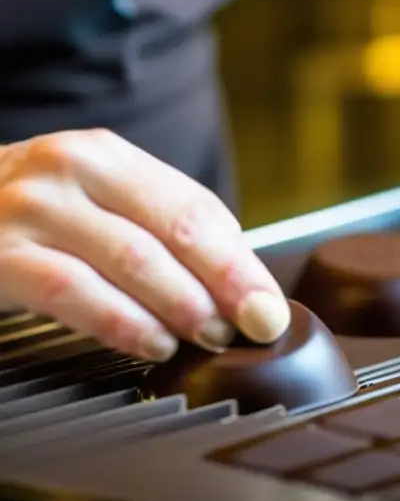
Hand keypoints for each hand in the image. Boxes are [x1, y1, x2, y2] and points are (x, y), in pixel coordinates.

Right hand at [0, 129, 290, 360]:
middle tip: (252, 326)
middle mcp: (70, 170)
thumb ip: (165, 227)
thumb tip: (243, 280)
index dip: (240, 264)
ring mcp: (30, 209)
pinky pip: (72, 292)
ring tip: (210, 337)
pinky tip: (153, 344)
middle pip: (174, 231)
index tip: (269, 307)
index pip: (196, 209)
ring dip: (181, 307)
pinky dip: (122, 323)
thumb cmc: (37, 217)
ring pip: (131, 261)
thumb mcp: (100, 201)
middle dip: (224, 286)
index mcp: (109, 157)